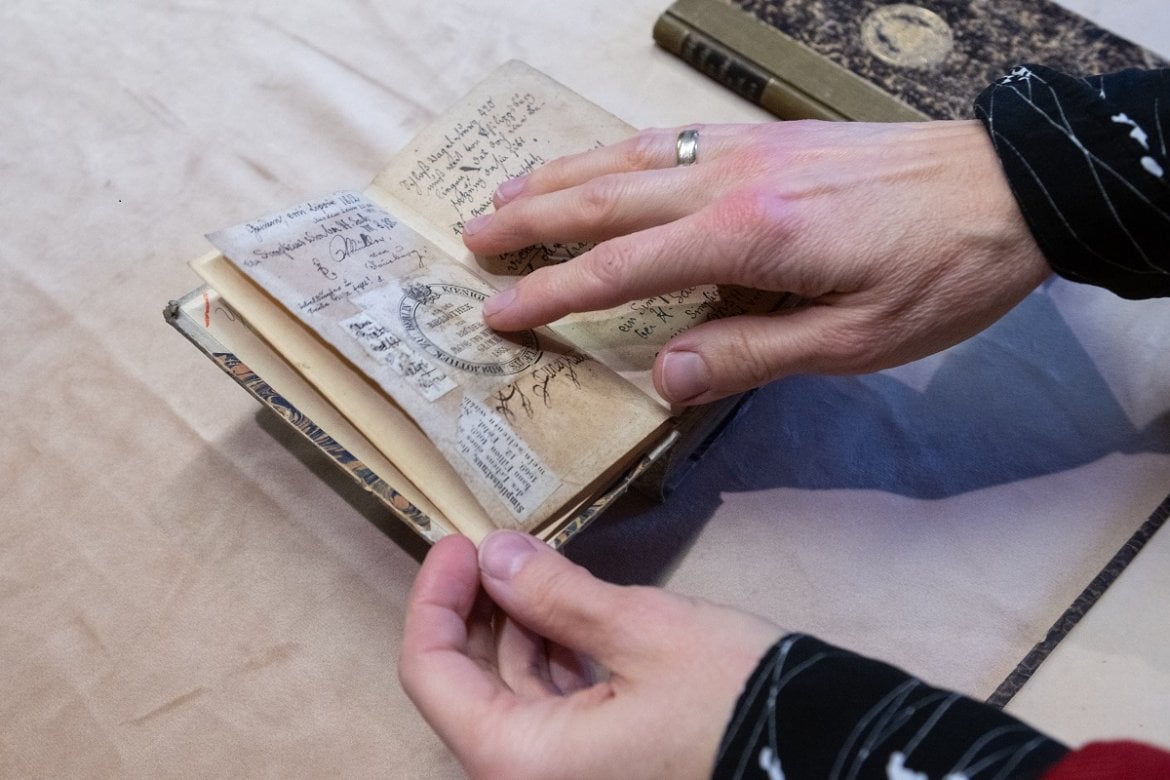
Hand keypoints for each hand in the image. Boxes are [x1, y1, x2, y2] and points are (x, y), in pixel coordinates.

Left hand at [399, 531, 780, 778]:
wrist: (824, 752)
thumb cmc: (733, 700)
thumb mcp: (641, 630)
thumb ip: (553, 594)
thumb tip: (492, 555)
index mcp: (521, 760)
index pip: (430, 675)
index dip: (434, 599)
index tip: (458, 543)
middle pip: (466, 686)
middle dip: (475, 609)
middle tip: (493, 545)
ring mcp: (568, 777)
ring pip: (510, 695)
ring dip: (516, 628)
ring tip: (535, 568)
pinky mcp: (602, 767)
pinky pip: (552, 710)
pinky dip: (552, 656)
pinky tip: (570, 612)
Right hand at [463, 120, 1051, 403]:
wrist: (1010, 188)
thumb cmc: (940, 274)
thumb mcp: (854, 342)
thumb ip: (751, 356)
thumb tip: (662, 376)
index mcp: (745, 237)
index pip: (620, 268)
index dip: (551, 295)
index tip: (497, 314)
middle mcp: (730, 180)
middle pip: (603, 195)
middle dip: (529, 221)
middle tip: (468, 243)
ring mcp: (747, 149)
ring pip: (628, 156)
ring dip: (559, 176)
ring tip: (505, 194)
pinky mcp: (768, 138)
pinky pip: (669, 137)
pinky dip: (616, 150)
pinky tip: (599, 161)